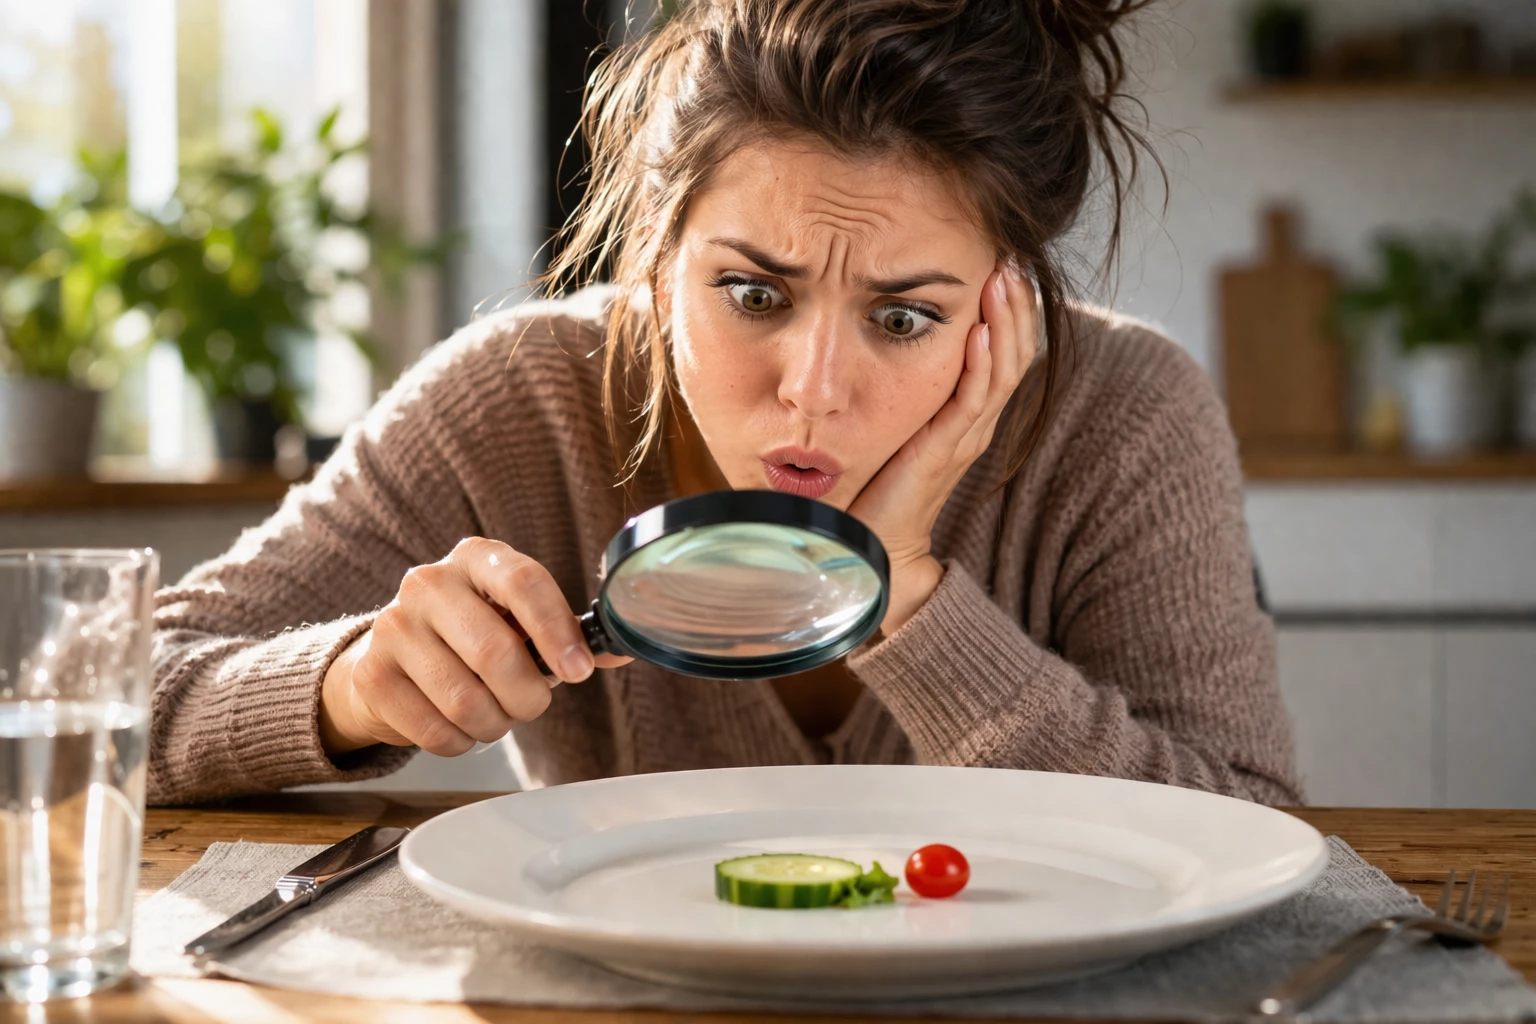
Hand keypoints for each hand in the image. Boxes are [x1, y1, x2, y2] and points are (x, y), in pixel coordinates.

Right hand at [319, 537, 632, 755]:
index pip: (524, 583)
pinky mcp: (372, 676)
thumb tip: (619, 651)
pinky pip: (434, 730)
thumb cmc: (474, 636)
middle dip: (528, 695)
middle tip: (532, 705)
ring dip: (494, 724)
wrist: (394, 659)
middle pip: (494, 651)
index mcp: (477, 558)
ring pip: (464, 699)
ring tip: (495, 716)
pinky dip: (461, 742)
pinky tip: (460, 726)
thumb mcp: (522, 622)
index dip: (556, 631)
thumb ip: (570, 636)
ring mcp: (393, 627)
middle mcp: (429, 582)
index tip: (578, 671)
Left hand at [846, 260, 1038, 633]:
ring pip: (1003, 369)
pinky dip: (981, 364)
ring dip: (1006, 321)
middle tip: (1013, 255)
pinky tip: (979, 332)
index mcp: (966, 412)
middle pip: (1014, 350)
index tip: (1002, 260)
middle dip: (1016, 302)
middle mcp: (975, 421)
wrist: (872, 546)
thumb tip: (874, 333)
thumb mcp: (890, 422)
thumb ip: (897, 387)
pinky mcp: (947, 450)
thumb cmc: (873, 485)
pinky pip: (974, 401)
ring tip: (1006, 277)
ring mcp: (966, 436)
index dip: (1009, 306)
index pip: (1002, 348)